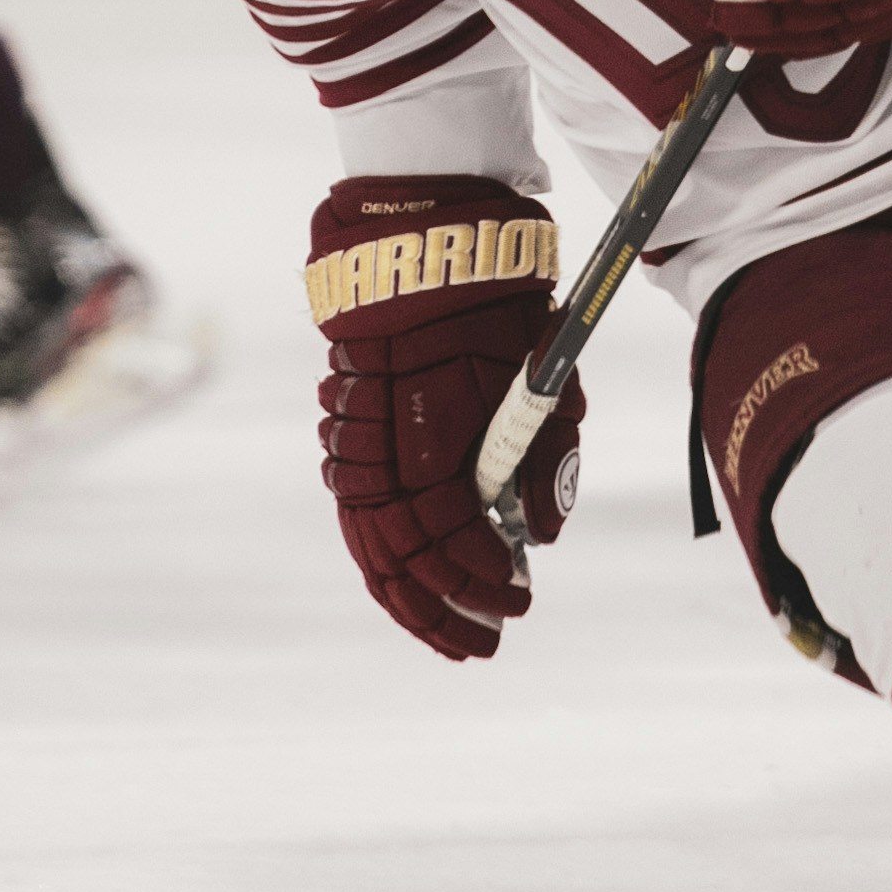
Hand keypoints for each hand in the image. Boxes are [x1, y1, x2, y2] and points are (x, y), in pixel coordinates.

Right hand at [309, 174, 581, 662]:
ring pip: (368, 546)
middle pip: (401, 561)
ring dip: (405, 597)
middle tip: (482, 645)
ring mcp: (355, 444)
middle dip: (442, 612)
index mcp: (431, 442)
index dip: (486, 579)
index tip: (520, 598)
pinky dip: (376, 556)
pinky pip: (354, 514)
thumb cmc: (494, 311)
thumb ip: (544, 466)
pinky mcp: (347, 433)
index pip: (453, 541)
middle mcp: (382, 453)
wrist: (424, 246)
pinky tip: (401, 578)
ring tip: (442, 631)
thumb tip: (540, 538)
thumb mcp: (542, 384)